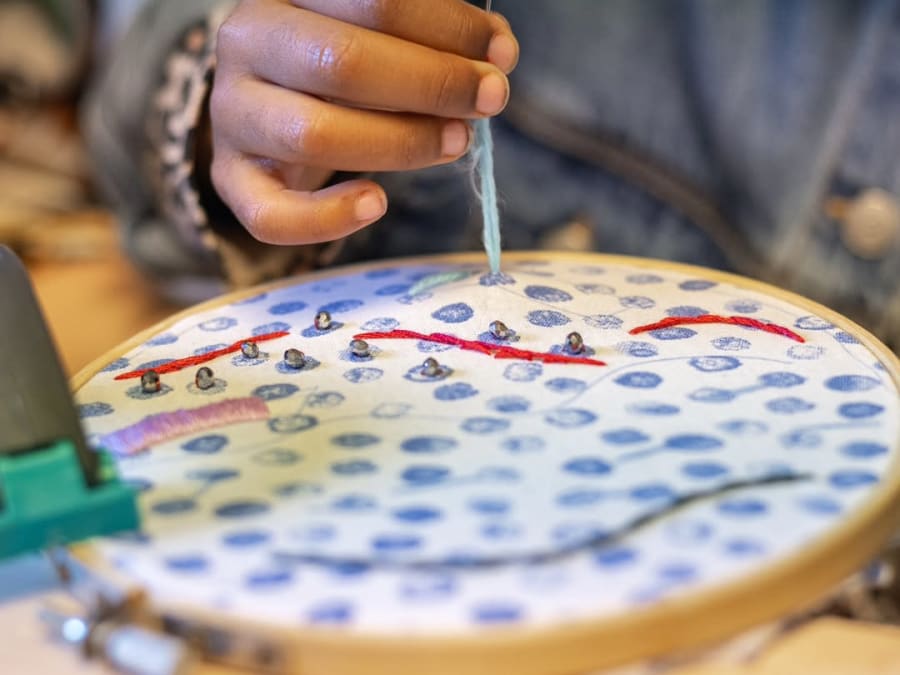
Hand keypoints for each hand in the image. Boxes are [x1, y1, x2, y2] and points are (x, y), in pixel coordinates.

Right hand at [210, 0, 517, 244]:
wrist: (271, 96)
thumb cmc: (341, 58)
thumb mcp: (379, 28)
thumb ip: (432, 32)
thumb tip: (498, 52)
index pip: (374, 0)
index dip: (448, 28)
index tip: (501, 54)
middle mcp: (247, 42)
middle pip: (343, 64)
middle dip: (433, 85)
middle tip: (490, 100)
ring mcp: (232, 113)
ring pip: (312, 136)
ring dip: (401, 145)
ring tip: (455, 142)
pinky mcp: (231, 177)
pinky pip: (270, 216)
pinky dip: (329, 219)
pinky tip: (377, 202)